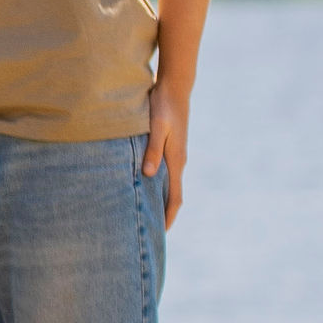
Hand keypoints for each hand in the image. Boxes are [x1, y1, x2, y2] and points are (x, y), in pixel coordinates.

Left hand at [143, 83, 188, 226]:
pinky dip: (157, 185)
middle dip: (164, 213)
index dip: (168, 215)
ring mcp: (175, 155)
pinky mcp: (169, 147)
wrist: (174, 89)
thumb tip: (149, 175)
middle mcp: (178, 161)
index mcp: (176, 161)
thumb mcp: (157, 127)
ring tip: (146, 214)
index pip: (175, 196)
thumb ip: (152, 150)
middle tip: (152, 231)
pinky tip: (145, 187)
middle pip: (172, 194)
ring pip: (168, 184)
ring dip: (160, 200)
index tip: (161, 232)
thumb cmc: (163, 107)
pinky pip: (164, 173)